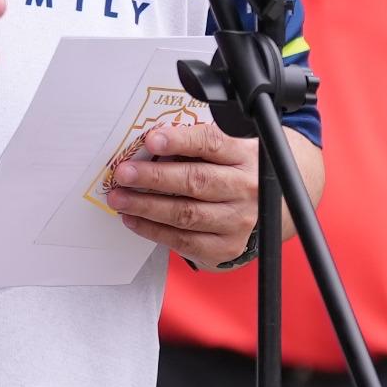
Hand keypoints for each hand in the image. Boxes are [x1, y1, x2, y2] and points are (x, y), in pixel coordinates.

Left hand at [103, 120, 259, 266]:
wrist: (266, 208)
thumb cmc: (234, 171)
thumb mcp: (227, 148)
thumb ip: (195, 144)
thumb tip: (149, 144)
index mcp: (244, 155)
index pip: (212, 143)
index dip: (180, 141)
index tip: (151, 140)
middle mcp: (246, 188)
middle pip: (196, 182)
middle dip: (154, 177)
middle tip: (124, 173)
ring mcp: (238, 221)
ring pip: (187, 214)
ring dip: (147, 206)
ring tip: (120, 199)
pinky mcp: (226, 246)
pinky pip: (184, 241)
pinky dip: (154, 231)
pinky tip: (134, 220)